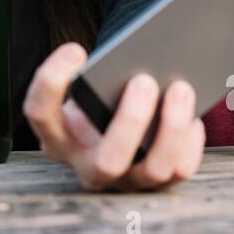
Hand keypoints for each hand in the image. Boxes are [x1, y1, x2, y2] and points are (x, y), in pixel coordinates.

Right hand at [23, 43, 204, 191]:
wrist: (108, 124)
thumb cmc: (97, 96)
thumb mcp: (85, 89)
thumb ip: (94, 75)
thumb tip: (134, 49)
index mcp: (57, 136)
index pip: (40, 113)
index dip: (53, 81)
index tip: (77, 49)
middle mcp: (87, 165)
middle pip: (108, 161)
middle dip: (131, 121)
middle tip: (143, 79)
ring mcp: (125, 180)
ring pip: (154, 169)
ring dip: (172, 128)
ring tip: (180, 87)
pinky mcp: (157, 183)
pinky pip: (180, 170)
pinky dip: (189, 140)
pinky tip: (193, 114)